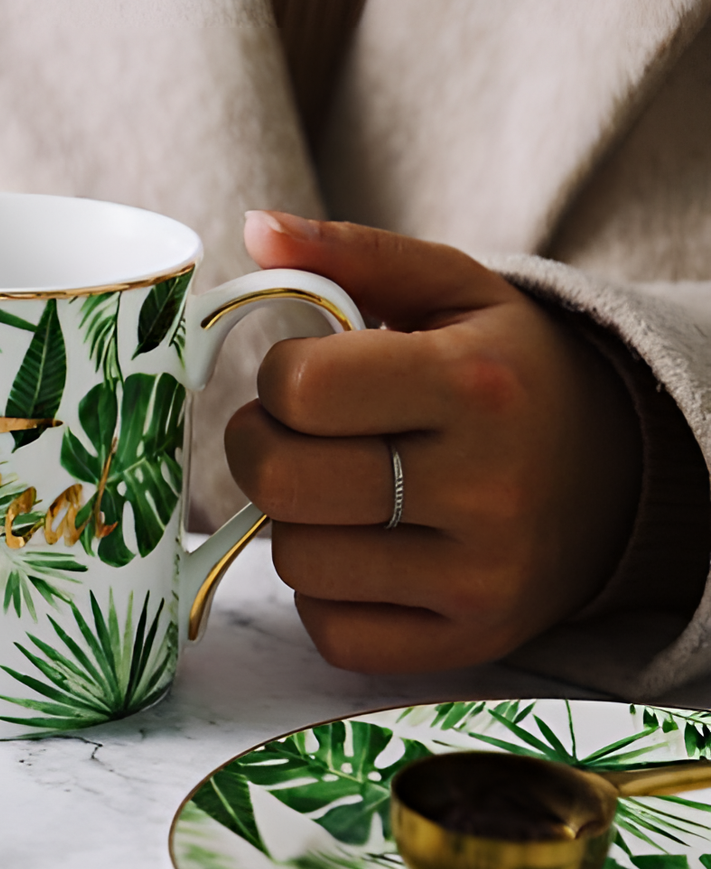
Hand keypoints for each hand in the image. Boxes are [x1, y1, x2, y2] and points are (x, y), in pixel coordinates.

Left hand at [224, 212, 641, 673]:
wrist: (615, 473)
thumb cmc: (505, 372)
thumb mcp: (450, 290)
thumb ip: (349, 254)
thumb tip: (253, 228)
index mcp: (474, 382)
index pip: (300, 388)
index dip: (277, 379)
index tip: (304, 379)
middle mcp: (487, 485)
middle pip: (282, 483)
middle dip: (259, 449)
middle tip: (290, 436)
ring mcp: (481, 576)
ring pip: (296, 561)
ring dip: (294, 523)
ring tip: (340, 490)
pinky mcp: (468, 640)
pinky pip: (331, 632)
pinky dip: (324, 593)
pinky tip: (364, 549)